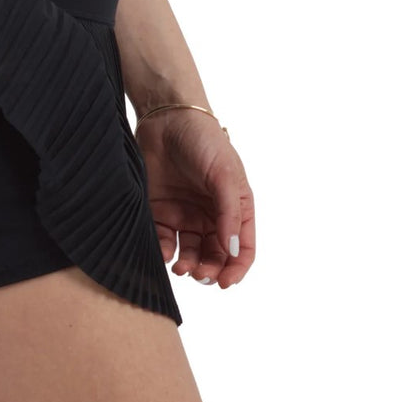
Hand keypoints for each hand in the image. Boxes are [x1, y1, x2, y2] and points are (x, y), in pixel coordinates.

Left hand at [135, 108, 254, 287]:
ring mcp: (184, 213)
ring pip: (190, 251)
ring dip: (188, 264)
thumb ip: (229, 213)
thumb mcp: (225, 175)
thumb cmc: (204, 141)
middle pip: (215, 254)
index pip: (242, 247)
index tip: (225, 282)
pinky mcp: (159, 210)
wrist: (166, 119)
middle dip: (210, 270)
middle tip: (199, 275)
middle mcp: (211, 214)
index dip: (236, 268)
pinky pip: (164, 239)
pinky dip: (164, 250)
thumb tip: (232, 249)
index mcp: (235, 206)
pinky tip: (163, 253)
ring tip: (181, 268)